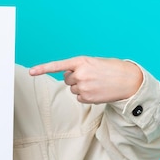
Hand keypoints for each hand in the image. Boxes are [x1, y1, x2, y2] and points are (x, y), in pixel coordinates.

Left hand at [29, 56, 143, 103]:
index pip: (57, 65)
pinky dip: (86, 96)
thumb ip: (79, 67)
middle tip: (91, 77)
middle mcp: (79, 73)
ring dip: (82, 87)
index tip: (31, 72)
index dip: (43, 69)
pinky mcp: (86, 97)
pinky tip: (97, 91)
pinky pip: (79, 98)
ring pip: (73, 89)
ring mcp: (82, 86)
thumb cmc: (111, 69)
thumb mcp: (94, 63)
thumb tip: (68, 78)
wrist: (128, 80)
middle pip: (67, 79)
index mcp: (81, 61)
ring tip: (97, 84)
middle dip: (76, 78)